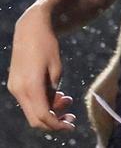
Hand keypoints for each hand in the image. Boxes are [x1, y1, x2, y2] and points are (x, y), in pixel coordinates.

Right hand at [7, 8, 76, 131]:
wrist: (30, 29)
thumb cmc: (47, 45)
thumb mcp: (57, 67)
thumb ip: (53, 90)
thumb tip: (52, 107)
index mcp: (30, 86)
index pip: (42, 116)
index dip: (57, 125)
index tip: (71, 125)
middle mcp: (19, 90)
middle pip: (35, 118)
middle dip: (54, 121)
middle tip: (72, 117)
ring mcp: (14, 88)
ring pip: (31, 110)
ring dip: (49, 110)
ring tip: (67, 99)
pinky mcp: (15, 84)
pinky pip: (29, 101)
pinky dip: (42, 102)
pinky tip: (56, 94)